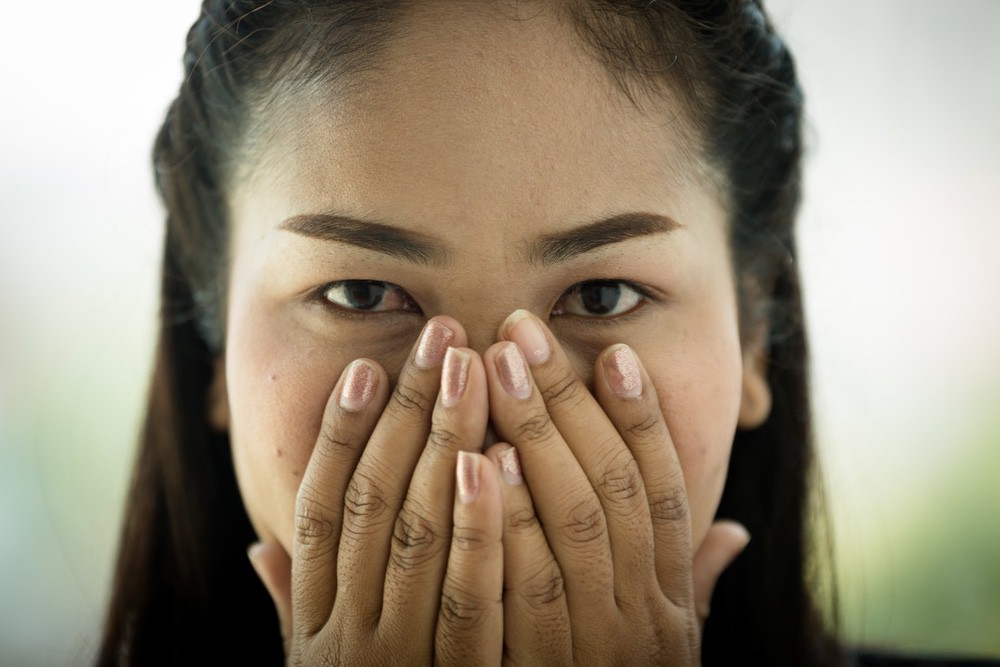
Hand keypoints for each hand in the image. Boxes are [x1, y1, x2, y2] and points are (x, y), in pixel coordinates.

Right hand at [248, 317, 506, 664]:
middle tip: (441, 335)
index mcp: (316, 613)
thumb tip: (255, 545)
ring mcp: (398, 652)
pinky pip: (473, 594)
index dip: (339, 433)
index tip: (363, 367)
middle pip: (374, 498)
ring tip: (470, 367)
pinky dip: (482, 524)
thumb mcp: (316, 660)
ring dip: (444, 440)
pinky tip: (500, 458)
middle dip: (407, 409)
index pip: (320, 506)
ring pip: (419, 530)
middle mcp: (347, 625)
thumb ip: (291, 603)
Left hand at [481, 310, 748, 664]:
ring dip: (526, 443)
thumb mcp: (665, 653)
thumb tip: (736, 535)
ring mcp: (585, 650)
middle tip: (520, 330)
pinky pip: (509, 593)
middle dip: (561, 406)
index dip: (642, 421)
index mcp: (669, 607)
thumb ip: (691, 591)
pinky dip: (493, 524)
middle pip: (605, 492)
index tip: (614, 351)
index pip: (663, 495)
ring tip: (489, 368)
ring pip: (561, 529)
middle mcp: (639, 624)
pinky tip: (469, 460)